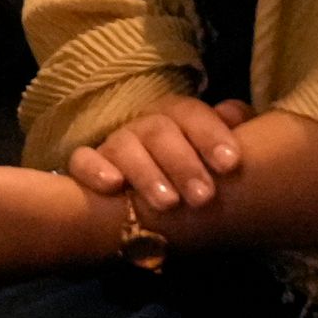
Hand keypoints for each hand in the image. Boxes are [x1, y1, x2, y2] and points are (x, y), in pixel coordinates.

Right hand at [67, 97, 252, 212]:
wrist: (157, 198)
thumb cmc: (194, 173)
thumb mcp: (216, 153)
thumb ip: (229, 132)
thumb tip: (235, 113)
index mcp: (175, 117)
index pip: (190, 113)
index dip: (210, 135)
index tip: (230, 164)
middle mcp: (144, 127)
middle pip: (159, 132)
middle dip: (183, 164)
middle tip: (204, 198)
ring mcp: (114, 145)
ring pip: (124, 147)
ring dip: (146, 173)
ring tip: (168, 203)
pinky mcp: (87, 166)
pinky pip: (82, 160)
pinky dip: (94, 169)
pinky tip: (113, 186)